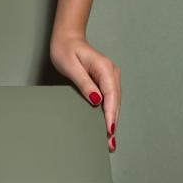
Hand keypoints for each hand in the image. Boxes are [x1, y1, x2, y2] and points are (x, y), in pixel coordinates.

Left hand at [50, 33, 120, 152]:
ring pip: (115, 103)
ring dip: (112, 121)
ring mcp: (111, 77)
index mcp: (105, 68)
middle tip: (110, 144)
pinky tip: (107, 126)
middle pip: (115, 102)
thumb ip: (84, 84)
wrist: (68, 38)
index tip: (110, 130)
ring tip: (110, 141)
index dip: (110, 115)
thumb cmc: (66, 50)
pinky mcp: (107, 81)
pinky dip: (109, 113)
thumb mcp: (71, 67)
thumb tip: (96, 100)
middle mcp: (112, 73)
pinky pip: (110, 100)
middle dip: (113, 123)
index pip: (111, 96)